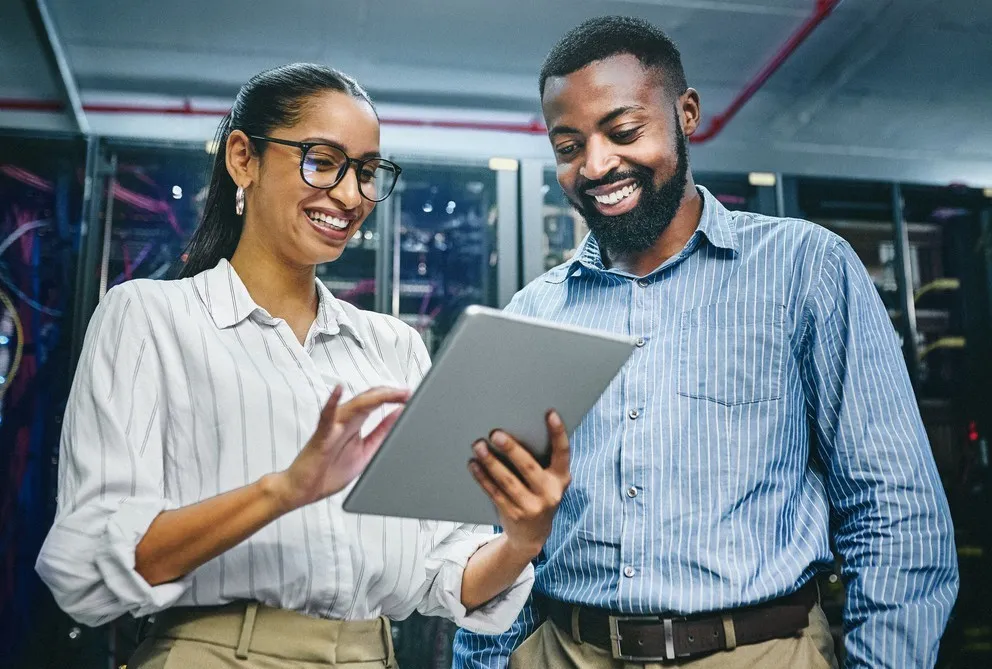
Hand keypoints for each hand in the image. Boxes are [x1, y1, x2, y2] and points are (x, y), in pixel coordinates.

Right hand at [274, 385, 408, 511]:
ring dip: (375, 397)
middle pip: (368, 399)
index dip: (394, 396)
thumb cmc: (328, 472)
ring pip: (354, 405)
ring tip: (391, 393)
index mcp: (354, 424)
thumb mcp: (365, 452)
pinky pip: (326, 417)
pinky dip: (332, 402)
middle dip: (389, 394)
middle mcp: (343, 421)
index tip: (411, 395)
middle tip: (407, 392)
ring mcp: (332, 427)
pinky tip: (339, 391)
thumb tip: (398, 415)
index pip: (376, 402)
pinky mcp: (321, 436)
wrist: (303, 490)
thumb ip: (381, 433)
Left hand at [469, 410, 571, 558]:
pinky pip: (495, 493)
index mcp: (561, 479)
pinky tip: (474, 465)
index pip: (563, 453)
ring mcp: (532, 507)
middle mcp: (550, 493)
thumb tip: (514, 433)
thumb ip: (542, 463)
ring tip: (479, 446)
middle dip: (512, 449)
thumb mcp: (548, 482)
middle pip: (529, 467)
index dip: (558, 433)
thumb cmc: (538, 497)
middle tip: (496, 434)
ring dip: (491, 462)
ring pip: (508, 481)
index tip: (550, 414)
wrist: (532, 537)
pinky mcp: (514, 515)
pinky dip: (483, 478)